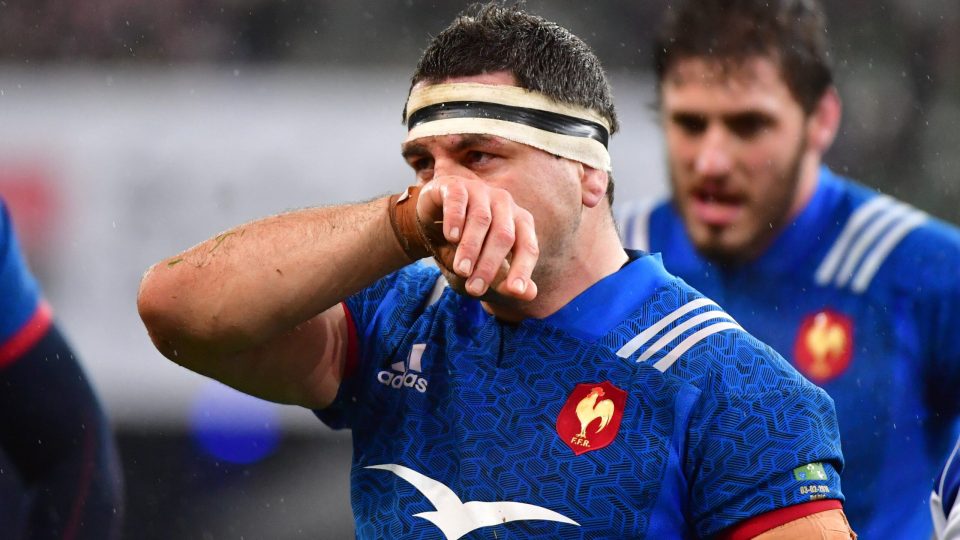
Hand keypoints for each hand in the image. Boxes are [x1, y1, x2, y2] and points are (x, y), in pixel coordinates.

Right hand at [417, 176, 538, 300]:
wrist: (431, 221)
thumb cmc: (465, 246)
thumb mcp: (483, 266)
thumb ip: (505, 279)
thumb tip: (531, 295)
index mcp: (520, 222)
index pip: (527, 247)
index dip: (522, 269)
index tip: (514, 291)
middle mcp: (504, 204)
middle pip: (504, 235)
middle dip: (490, 265)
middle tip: (475, 289)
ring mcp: (481, 191)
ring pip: (481, 219)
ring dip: (471, 248)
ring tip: (462, 271)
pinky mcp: (455, 185)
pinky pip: (459, 201)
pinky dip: (456, 219)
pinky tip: (451, 237)